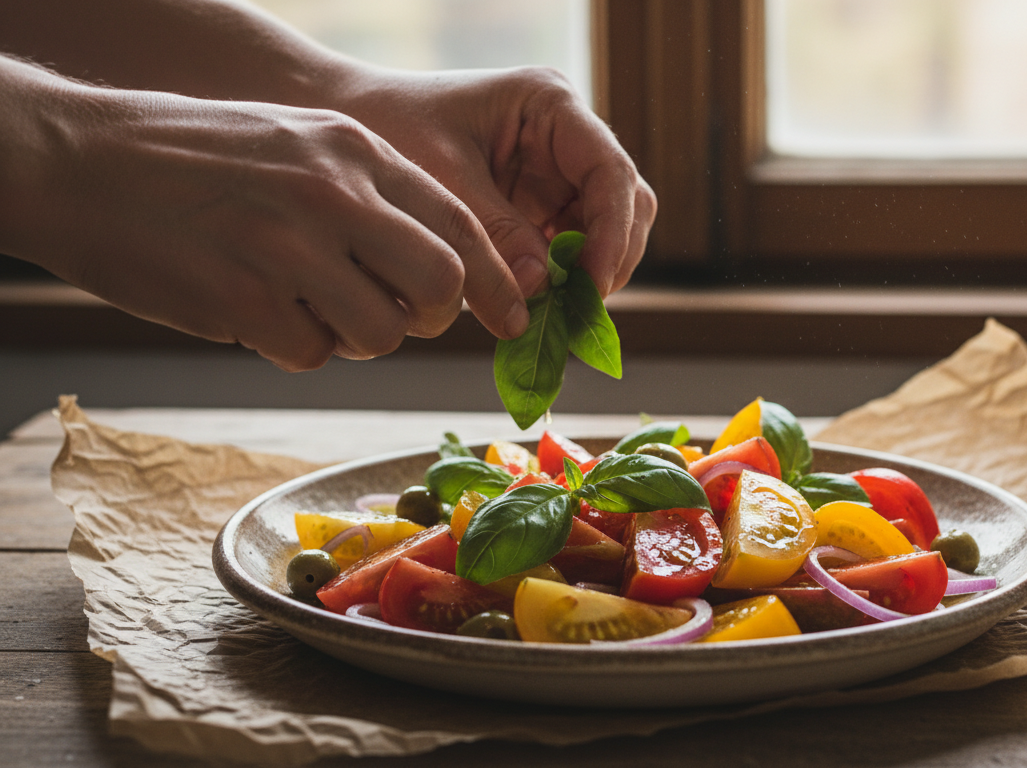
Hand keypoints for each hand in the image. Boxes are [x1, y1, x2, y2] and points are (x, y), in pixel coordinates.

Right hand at [4, 72, 528, 370]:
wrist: (82, 161)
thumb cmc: (197, 155)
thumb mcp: (300, 141)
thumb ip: (374, 194)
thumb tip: (446, 265)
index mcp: (355, 150)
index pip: (460, 225)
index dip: (493, 281)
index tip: (511, 315)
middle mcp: (332, 195)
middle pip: (438, 286)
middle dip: (430, 317)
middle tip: (399, 317)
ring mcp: (287, 249)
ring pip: (380, 333)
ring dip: (356, 335)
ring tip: (307, 304)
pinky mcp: (243, 301)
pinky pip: (312, 355)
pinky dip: (296, 346)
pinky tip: (257, 308)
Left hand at [336, 66, 655, 297]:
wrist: (353, 119)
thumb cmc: (390, 125)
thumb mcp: (440, 179)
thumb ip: (494, 233)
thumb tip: (542, 290)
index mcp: (549, 105)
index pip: (610, 172)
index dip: (611, 233)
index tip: (591, 285)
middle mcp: (566, 137)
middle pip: (625, 205)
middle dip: (608, 260)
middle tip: (574, 310)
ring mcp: (558, 173)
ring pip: (607, 233)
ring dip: (587, 276)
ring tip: (552, 313)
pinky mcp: (541, 206)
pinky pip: (571, 250)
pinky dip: (560, 282)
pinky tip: (535, 305)